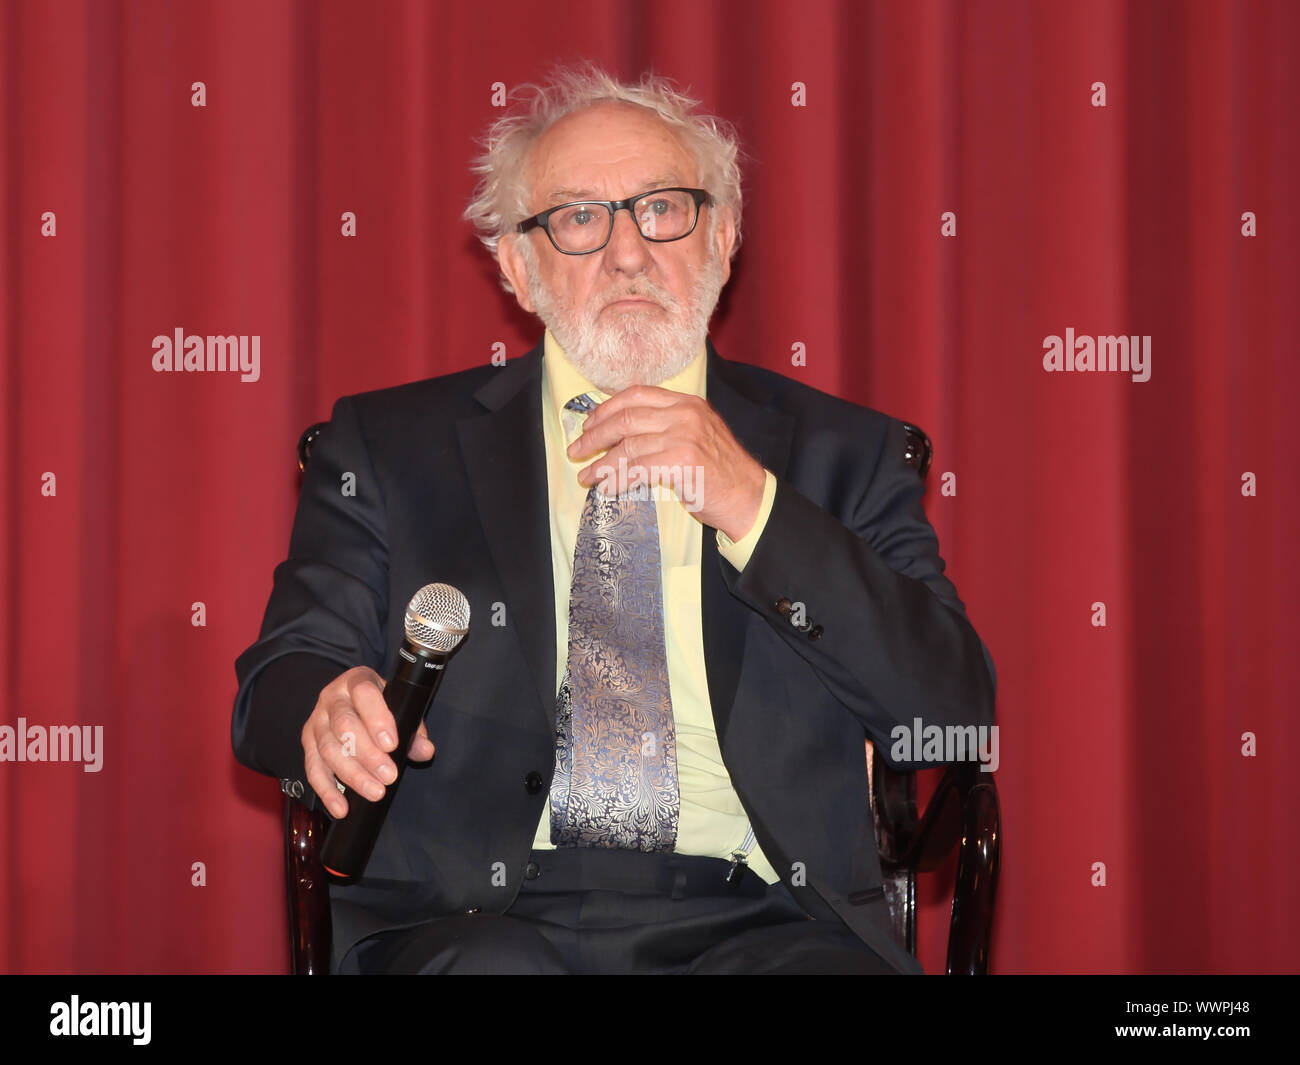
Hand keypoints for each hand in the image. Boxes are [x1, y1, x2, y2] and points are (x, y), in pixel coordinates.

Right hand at [301, 665, 435, 817]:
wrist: (347, 702)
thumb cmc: (377, 705)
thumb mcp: (397, 706)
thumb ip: (413, 728)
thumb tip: (425, 750)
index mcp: (357, 682)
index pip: (364, 694)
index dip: (378, 719)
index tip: (392, 744)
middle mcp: (332, 699)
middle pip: (344, 725)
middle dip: (368, 754)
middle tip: (389, 776)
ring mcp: (316, 721)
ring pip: (328, 749)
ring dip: (352, 775)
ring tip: (375, 792)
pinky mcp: (308, 745)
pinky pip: (313, 770)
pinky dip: (327, 791)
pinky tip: (342, 807)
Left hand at [568, 385, 765, 540]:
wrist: (748, 496)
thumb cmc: (718, 471)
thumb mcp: (695, 435)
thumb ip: (665, 426)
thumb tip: (620, 433)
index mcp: (686, 402)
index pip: (637, 394)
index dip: (606, 408)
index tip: (588, 424)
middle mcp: (685, 414)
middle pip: (627, 418)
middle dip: (595, 436)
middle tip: (576, 451)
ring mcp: (685, 436)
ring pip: (629, 446)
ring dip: (601, 463)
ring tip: (587, 476)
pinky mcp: (683, 461)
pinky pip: (639, 468)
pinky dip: (618, 479)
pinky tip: (608, 487)